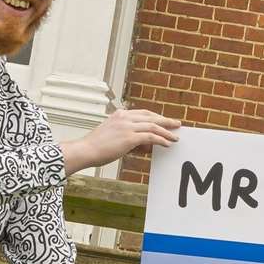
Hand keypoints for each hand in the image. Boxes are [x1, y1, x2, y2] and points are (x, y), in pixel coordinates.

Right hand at [62, 109, 179, 174]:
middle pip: (151, 117)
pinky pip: (151, 137)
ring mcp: (127, 126)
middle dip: (165, 121)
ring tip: (175, 137)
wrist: (86, 150)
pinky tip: (167, 144)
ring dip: (167, 131)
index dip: (156, 117)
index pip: (143, 113)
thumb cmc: (97, 147)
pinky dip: (161, 140)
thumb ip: (129, 137)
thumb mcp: (113, 137)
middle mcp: (124, 117)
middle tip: (177, 124)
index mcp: (120, 115)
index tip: (165, 121)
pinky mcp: (130, 137)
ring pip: (153, 126)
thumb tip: (147, 145)